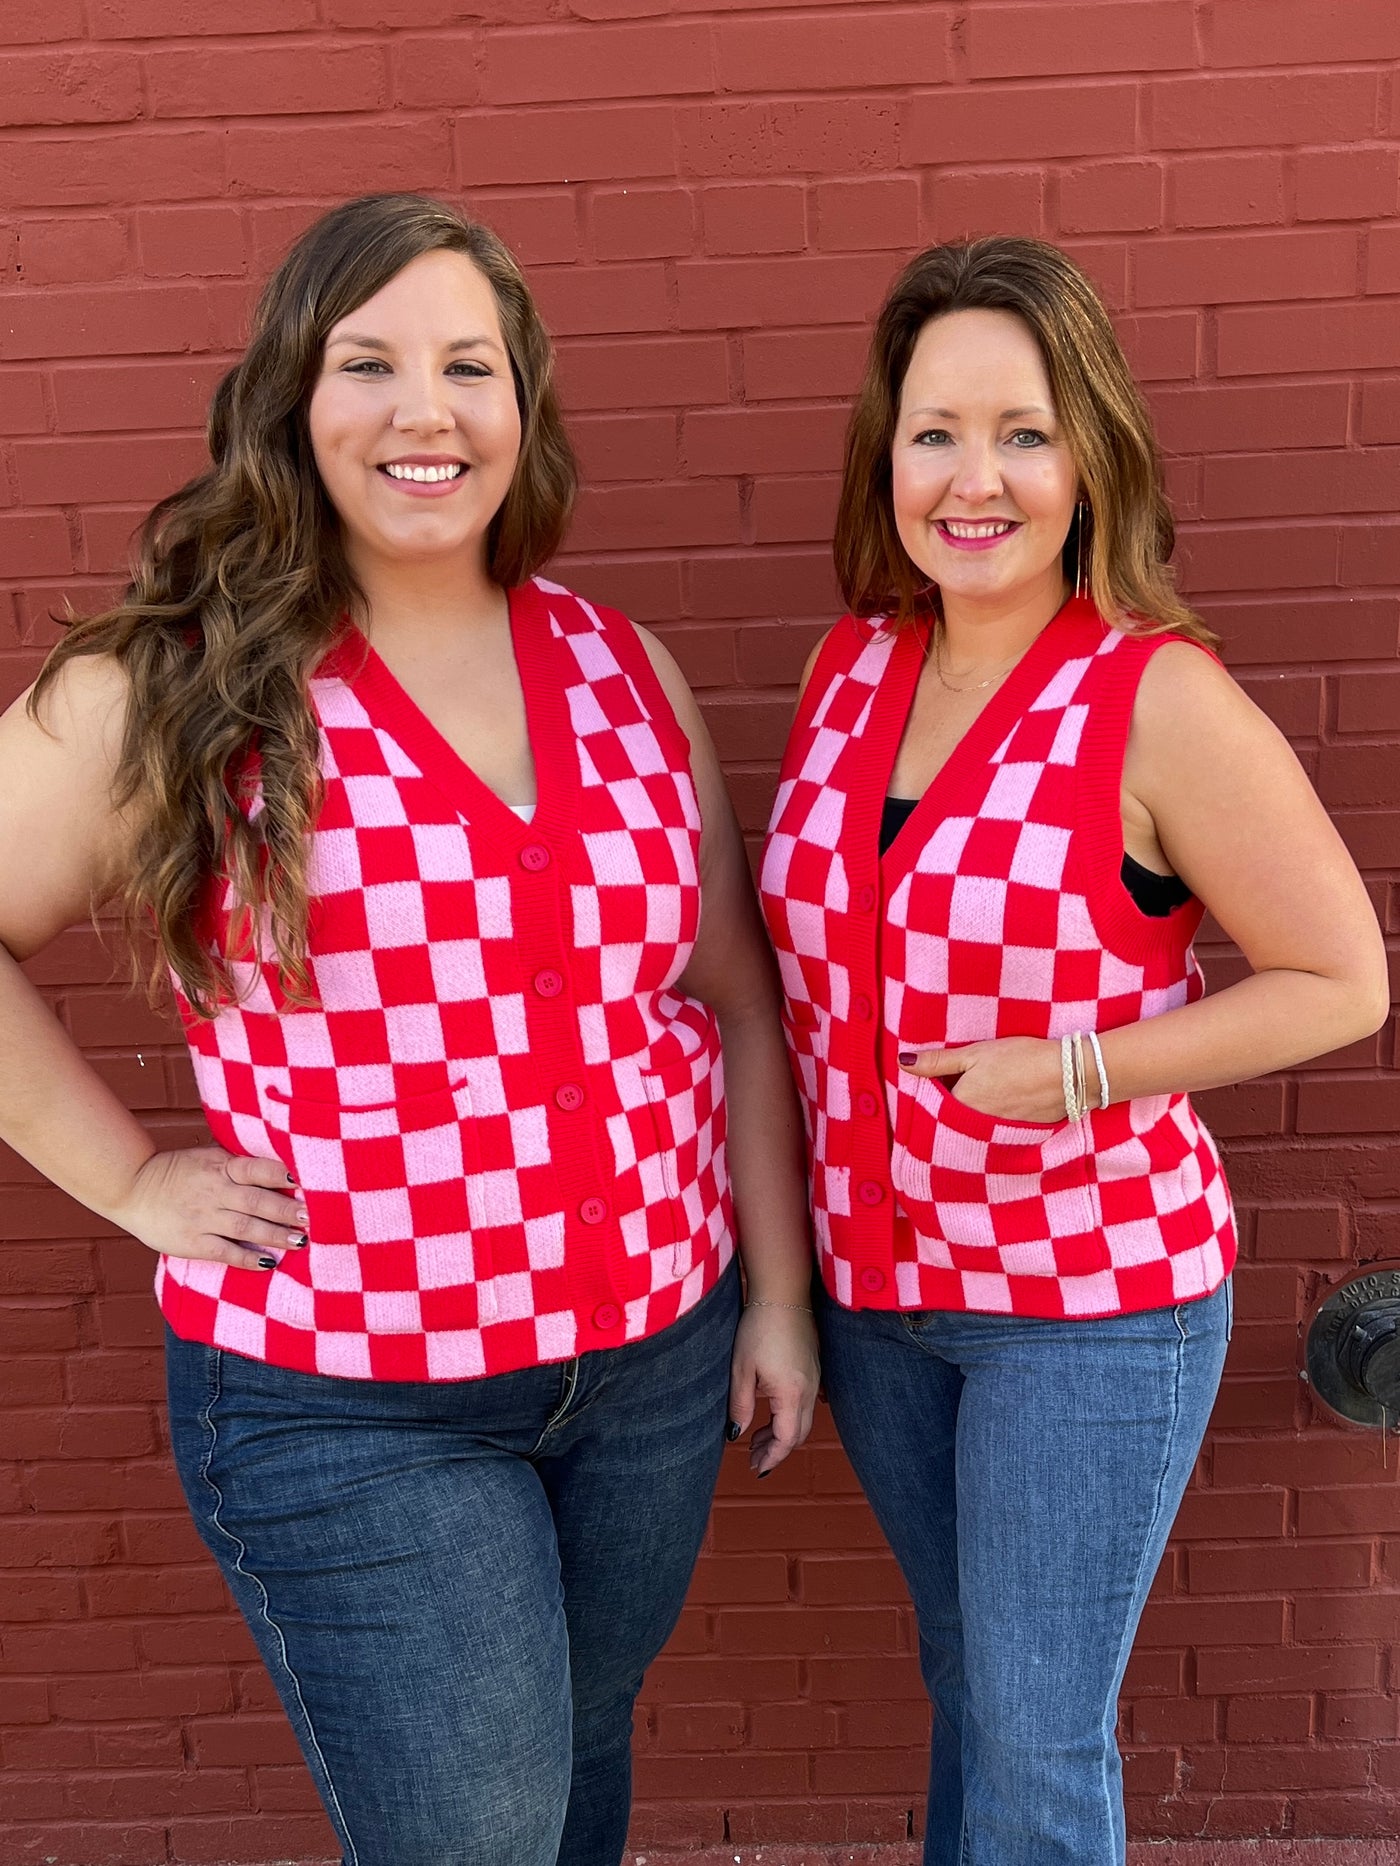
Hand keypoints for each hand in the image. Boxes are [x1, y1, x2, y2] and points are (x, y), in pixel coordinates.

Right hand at [108, 1146, 308, 1271]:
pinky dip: (247, 1258)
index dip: (281, 1174)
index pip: (256, 1168)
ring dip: (276, 1235)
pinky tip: (268, 1263)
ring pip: (246, 1227)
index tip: (305, 1181)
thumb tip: (278, 1164)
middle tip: (312, 1216)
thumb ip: (237, 1163)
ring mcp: (203, 1218)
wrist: (131, 1188)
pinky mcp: (192, 1242)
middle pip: (258, 1201)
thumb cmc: (177, 1171)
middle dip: (288, 1209)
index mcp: (221, 1167)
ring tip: (301, 1240)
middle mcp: (215, 1191)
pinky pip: (225, 1251)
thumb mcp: (207, 1157)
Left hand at [728, 1300, 819, 1476]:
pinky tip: (772, 1412)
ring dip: (783, 1433)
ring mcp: (816, 1378)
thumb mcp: (741, 1369)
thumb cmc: (759, 1327)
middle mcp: (810, 1390)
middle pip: (798, 1434)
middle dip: (776, 1450)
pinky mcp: (814, 1367)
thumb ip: (741, 1405)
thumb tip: (736, 1434)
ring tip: (757, 1437)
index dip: (771, 1457)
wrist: (783, 1292)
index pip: (786, 1440)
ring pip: (804, 1419)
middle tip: (753, 1456)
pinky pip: (807, 1403)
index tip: (755, 1467)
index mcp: (792, 1393)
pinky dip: (791, 1416)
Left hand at [898, 1036, 1067, 1123]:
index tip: (936, 1079)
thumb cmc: (1020, 1058)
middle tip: (963, 1085)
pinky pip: (992, 1133)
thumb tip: (902, 1062)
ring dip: (969, 1115)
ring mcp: (996, 1136)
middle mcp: (974, 1128)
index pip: (933, 1105)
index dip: (932, 1092)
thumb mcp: (975, 1053)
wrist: (1069, 1075)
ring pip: (971, 1127)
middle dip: (949, 1106)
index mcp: (960, 1107)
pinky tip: (1002, 1103)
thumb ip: (938, 1061)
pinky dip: (990, 1122)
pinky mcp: (1016, 1137)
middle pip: (951, 1119)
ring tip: (983, 1093)